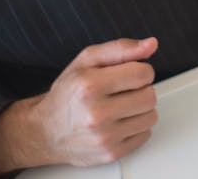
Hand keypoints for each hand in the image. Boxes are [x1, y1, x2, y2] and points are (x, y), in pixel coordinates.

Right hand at [0, 37, 158, 175]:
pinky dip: (136, 127)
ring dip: (140, 109)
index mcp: (91, 85)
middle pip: (149, 96)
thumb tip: (151, 45)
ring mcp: (104, 137)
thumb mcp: (87, 60)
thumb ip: (121, 49)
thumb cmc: (68, 94)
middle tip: (123, 91)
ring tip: (120, 107)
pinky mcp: (111, 153)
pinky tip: (119, 122)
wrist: (46, 131)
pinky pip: (144, 135)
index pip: (144, 73)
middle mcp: (97, 113)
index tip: (129, 74)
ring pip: (150, 117)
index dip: (140, 71)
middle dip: (141, 90)